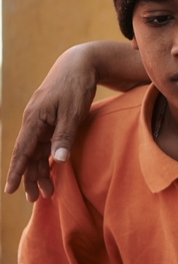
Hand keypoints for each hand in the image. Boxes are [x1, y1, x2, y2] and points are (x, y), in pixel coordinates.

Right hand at [5, 45, 98, 200]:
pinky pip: (45, 144)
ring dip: (41, 171)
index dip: (17, 171)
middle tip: (36, 199)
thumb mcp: (73, 111)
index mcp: (35, 119)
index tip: (10, 189)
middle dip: (31, 178)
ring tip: (48, 192)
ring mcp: (42, 121)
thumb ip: (64, 135)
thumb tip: (58, 160)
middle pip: (29, 155)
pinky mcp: (51, 120)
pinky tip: (52, 171)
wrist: (79, 64)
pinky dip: (48, 159)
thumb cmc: (76, 86)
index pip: (22, 151)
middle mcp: (34, 121)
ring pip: (37, 152)